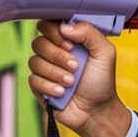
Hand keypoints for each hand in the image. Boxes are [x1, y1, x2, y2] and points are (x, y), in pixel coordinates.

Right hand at [28, 20, 131, 136]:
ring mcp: (45, 68)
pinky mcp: (39, 85)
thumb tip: (64, 26)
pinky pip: (33, 79)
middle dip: (57, 55)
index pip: (49, 25)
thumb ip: (89, 32)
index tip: (70, 45)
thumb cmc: (101, 81)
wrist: (96, 111)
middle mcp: (54, 51)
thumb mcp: (105, 53)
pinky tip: (61, 93)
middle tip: (75, 66)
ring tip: (70, 82)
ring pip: (34, 61)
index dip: (55, 32)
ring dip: (55, 73)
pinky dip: (48, 86)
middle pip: (38, 42)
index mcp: (68, 40)